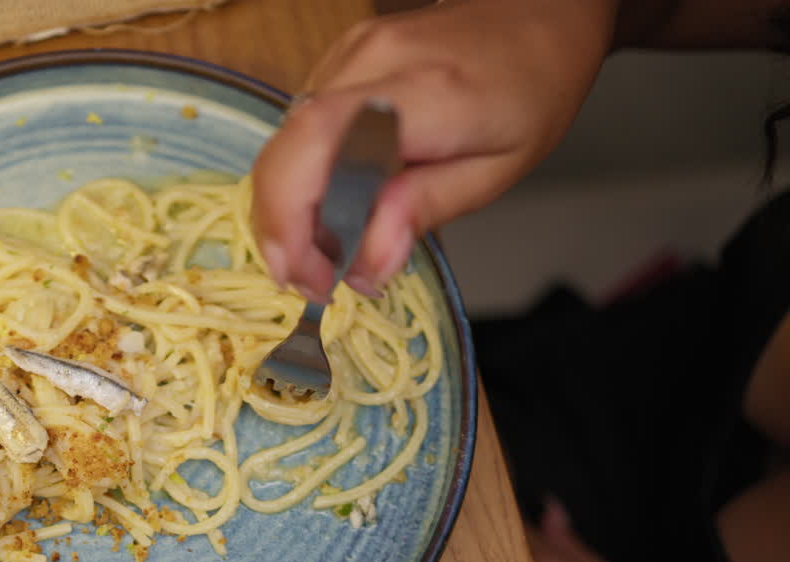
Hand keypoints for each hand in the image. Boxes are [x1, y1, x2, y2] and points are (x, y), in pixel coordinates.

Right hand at [251, 0, 615, 301]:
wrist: (535, 16)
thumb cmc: (530, 91)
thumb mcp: (497, 169)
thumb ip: (424, 210)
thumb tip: (365, 265)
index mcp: (423, 93)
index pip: (318, 143)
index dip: (290, 216)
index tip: (310, 276)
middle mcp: (372, 62)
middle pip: (286, 150)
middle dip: (282, 228)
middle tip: (313, 280)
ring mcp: (348, 54)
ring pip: (285, 145)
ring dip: (290, 210)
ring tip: (327, 252)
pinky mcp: (338, 59)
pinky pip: (301, 130)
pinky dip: (305, 180)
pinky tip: (335, 206)